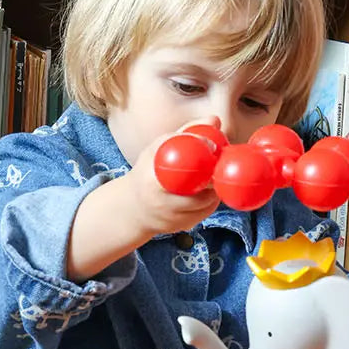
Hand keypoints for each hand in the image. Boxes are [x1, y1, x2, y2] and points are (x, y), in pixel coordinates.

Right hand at [124, 122, 221, 239]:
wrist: (131, 209)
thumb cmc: (146, 173)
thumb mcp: (157, 148)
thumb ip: (186, 133)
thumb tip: (214, 120)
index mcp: (153, 182)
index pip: (185, 176)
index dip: (203, 166)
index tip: (212, 152)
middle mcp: (162, 205)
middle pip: (202, 192)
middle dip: (213, 177)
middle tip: (217, 163)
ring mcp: (174, 219)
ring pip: (208, 203)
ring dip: (214, 188)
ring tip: (209, 175)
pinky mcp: (183, 227)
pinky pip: (205, 212)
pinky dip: (210, 200)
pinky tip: (204, 189)